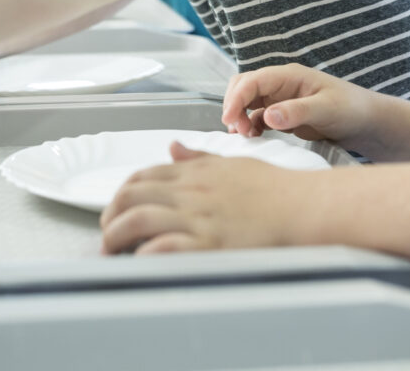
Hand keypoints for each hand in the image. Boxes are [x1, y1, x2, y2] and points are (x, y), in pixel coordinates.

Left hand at [99, 142, 314, 254]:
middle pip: (132, 195)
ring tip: (112, 252)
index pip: (143, 176)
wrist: (302, 207)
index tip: (116, 208)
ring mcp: (198, 217)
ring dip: (116, 236)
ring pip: (138, 219)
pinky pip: (164, 247)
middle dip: (110, 215)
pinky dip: (144, 255)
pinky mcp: (209, 244)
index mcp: (195, 173)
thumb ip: (199, 159)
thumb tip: (172, 148)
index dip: (122, 193)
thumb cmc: (275, 190)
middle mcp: (190, 192)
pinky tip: (140, 261)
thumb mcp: (233, 163)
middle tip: (107, 233)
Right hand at [221, 63, 374, 147]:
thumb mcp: (326, 110)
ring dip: (240, 116)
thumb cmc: (352, 109)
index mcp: (289, 76)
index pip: (253, 80)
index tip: (229, 119)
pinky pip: (257, 116)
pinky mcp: (283, 114)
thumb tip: (268, 116)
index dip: (236, 97)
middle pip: (244, 86)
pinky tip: (253, 137)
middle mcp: (281, 84)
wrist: (367, 122)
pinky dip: (250, 125)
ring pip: (247, 101)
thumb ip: (297, 112)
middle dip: (234, 105)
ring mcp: (281, 99)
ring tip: (244, 136)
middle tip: (236, 129)